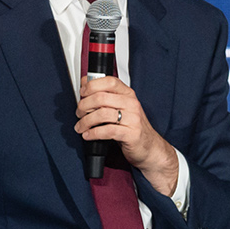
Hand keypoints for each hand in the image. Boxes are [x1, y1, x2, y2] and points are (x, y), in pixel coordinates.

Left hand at [76, 75, 178, 196]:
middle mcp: (131, 104)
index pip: (109, 81)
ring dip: (86, 121)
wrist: (150, 147)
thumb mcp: (121, 108)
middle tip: (79, 113)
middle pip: (101, 97)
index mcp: (128, 94)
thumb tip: (86, 84)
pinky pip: (107, 131)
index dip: (92, 85)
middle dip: (84, 106)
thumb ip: (106, 97)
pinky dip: (93, 133)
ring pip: (102, 114)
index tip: (82, 93)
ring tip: (81, 127)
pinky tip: (88, 135)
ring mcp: (133, 119)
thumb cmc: (132, 127)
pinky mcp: (131, 134)